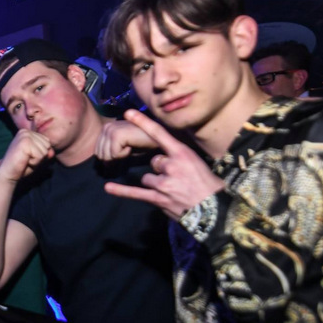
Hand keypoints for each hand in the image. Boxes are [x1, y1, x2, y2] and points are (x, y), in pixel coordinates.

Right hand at [0, 130, 53, 181]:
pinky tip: (24, 161)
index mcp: (27, 132)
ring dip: (37, 160)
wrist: (7, 173)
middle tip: (26, 159)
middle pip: (47, 145)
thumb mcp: (37, 158)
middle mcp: (26, 131)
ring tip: (25, 160)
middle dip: (39, 156)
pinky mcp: (25, 142)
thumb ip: (45, 153)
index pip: (47, 142)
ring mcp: (25, 136)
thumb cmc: (21, 166)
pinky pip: (40, 155)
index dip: (40, 153)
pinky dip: (34, 162)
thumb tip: (52, 152)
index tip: (28, 156)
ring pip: (44, 150)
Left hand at [95, 116, 156, 160]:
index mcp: (105, 129)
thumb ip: (110, 152)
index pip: (97, 152)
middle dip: (113, 159)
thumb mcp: (122, 147)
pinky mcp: (117, 134)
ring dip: (120, 156)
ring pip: (106, 156)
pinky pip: (114, 154)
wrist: (159, 137)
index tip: (122, 155)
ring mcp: (111, 129)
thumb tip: (102, 165)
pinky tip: (131, 146)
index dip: (108, 160)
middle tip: (127, 151)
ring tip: (130, 147)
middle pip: (100, 155)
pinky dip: (124, 155)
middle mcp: (106, 127)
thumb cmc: (142, 143)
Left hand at [103, 110, 223, 219]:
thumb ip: (178, 157)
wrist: (214, 210)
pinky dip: (122, 191)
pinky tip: (108, 188)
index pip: (160, 134)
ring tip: (173, 191)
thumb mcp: (197, 163)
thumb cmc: (207, 185)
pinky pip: (136, 193)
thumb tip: (162, 158)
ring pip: (148, 178)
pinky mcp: (158, 198)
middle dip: (162, 169)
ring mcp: (164, 183)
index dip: (143, 122)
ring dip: (155, 183)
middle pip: (155, 161)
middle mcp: (172, 166)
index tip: (128, 112)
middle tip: (178, 179)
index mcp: (183, 153)